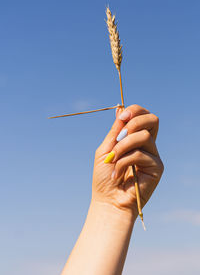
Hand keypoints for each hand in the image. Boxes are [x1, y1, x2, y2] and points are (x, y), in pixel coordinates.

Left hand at [92, 104, 163, 218]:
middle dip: (133, 124)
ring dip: (123, 146)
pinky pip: (140, 154)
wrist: (107, 201)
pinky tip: (117, 174)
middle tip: (118, 138)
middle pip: (152, 119)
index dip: (135, 111)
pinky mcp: (157, 167)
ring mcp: (153, 155)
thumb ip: (115, 131)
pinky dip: (124, 162)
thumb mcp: (106, 149)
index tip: (121, 118)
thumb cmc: (104, 176)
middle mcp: (147, 144)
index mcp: (135, 138)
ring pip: (144, 136)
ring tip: (113, 160)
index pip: (143, 115)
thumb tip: (120, 109)